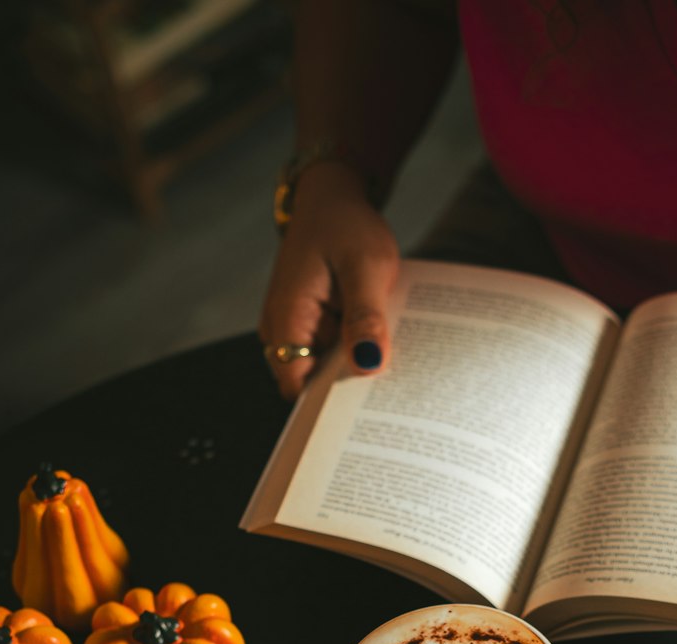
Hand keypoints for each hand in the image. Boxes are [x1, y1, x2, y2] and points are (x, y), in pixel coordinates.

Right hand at [258, 162, 399, 398]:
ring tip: (393, 366)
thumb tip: (368, 365)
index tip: (367, 411)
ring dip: (357, 369)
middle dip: (350, 390)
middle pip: (314, 385)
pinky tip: (384, 347)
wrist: (333, 200)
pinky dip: (358, 352)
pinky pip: (336, 353)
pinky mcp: (314, 328)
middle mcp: (283, 332)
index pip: (299, 388)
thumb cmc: (345, 226)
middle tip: (392, 393)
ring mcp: (297, 331)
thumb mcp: (365, 266)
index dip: (329, 405)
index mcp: (287, 320)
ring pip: (328, 371)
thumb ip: (365, 316)